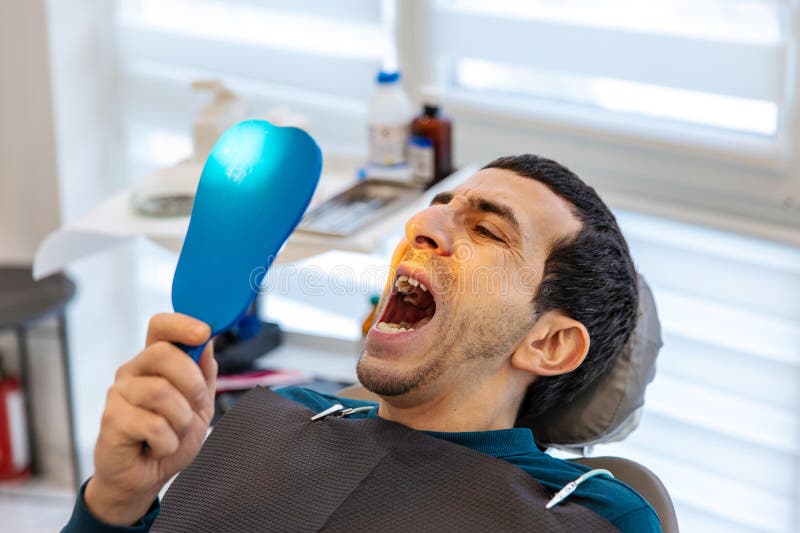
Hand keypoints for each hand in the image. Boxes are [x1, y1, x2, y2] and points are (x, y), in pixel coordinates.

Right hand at [84, 313, 216, 525]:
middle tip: (198, 406)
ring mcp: (119, 394)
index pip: (160, 326)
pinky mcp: (111, 419)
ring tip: (174, 433)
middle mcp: (133, 371)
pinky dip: (167, 442)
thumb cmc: (170, 437)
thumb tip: (207, 343)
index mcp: (154, 362)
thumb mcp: (199, 406)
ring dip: (181, 419)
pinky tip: (158, 447)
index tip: (204, 332)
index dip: (182, 323)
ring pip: (161, 392)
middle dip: (192, 382)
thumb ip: (204, 375)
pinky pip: (153, 424)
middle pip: (163, 353)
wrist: (144, 477)